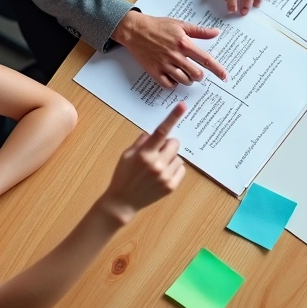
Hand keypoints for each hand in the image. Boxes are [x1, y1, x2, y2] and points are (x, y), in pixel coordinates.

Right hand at [98, 103, 187, 223]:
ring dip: (170, 158)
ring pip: (178, 157)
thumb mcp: (127, 154)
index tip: (182, 106)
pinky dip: (174, 169)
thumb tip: (155, 133)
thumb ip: (142, 142)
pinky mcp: (171, 186)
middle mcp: (156, 165)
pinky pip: (181, 169)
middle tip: (157, 152)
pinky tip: (162, 175)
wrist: (123, 201)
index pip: (161, 132)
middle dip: (168, 145)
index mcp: (144, 154)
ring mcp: (165, 177)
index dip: (172, 117)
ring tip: (157, 167)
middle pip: (174, 143)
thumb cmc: (123, 175)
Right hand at [111, 11, 228, 88]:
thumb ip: (200, 31)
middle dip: (200, 75)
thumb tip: (216, 33)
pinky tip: (174, 78)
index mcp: (184, 44)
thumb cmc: (158, 26)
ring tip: (185, 74)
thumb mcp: (180, 25)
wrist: (135, 30)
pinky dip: (174, 84)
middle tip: (197, 72)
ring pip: (184, 81)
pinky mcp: (154, 72)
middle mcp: (176, 56)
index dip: (217, 70)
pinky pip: (169, 85)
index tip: (224, 77)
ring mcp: (164, 65)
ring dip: (188, 80)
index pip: (206, 59)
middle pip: (196, 74)